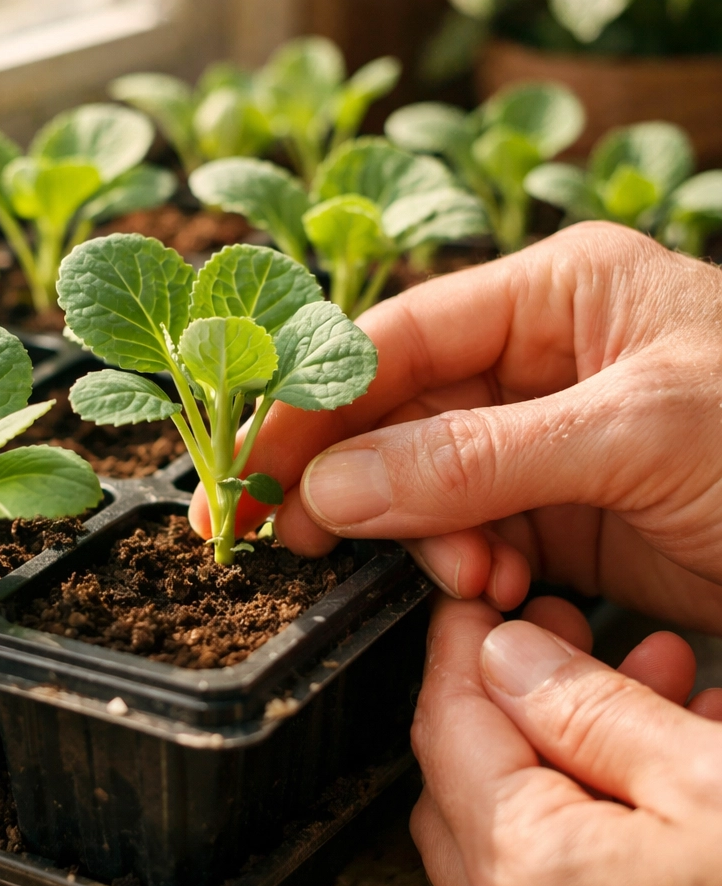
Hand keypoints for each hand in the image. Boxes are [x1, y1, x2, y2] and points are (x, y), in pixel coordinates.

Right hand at [190, 223, 721, 630]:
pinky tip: (500, 592)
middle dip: (357, 483)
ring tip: (471, 583)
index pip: (394, 338)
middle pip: (394, 416)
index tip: (251, 464)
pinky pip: (468, 536)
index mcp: (549, 293)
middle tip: (300, 540)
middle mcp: (530, 358)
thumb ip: (476, 457)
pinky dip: (466, 572)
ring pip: (423, 486)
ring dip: (423, 541)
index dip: (312, 401)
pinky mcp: (552, 510)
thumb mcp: (635, 432)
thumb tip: (331, 488)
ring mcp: (537, 438)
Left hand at [412, 594, 721, 885]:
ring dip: (570, 739)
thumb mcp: (714, 782)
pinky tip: (676, 758)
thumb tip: (506, 653)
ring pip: (520, 815)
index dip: (463, 645)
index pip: (446, 721)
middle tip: (563, 636)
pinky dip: (599, 803)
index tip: (483, 604)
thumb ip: (590, 711)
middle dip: (516, 691)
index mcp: (531, 872)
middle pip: (469, 770)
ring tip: (650, 681)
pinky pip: (566, 869)